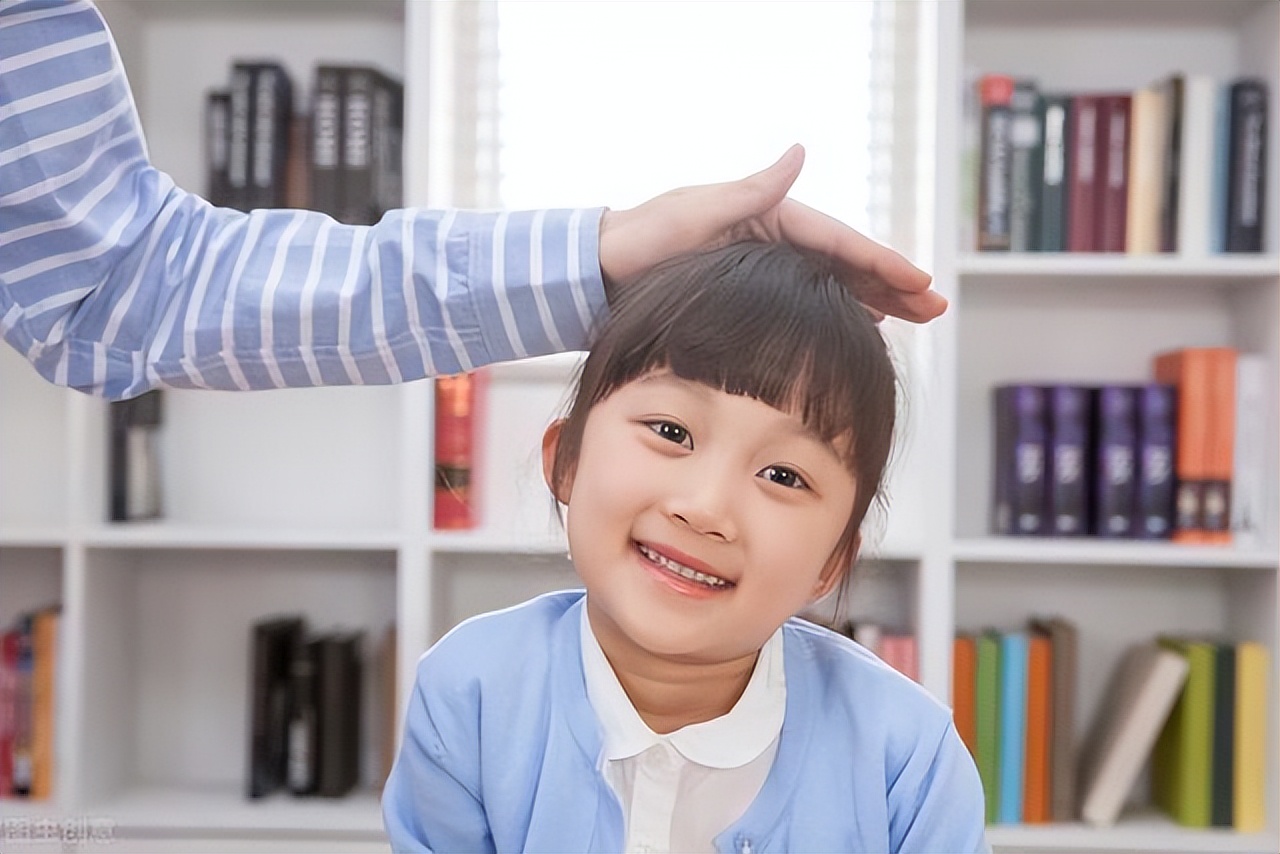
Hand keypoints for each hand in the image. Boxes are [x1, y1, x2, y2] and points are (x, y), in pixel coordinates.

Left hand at [598, 144, 945, 322]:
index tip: (920, 284)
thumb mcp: (697, 212)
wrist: (600, 271)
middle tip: (936, 309)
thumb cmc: (643, 240)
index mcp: (768, 215)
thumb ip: (753, 190)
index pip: (838, 241)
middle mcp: (772, 237)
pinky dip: (839, 310)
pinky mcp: (750, 291)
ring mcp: (764, 265)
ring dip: (875, 300)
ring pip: (833, 284)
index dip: (882, 264)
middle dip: (893, 285)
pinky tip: (862, 325)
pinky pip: (808, 301)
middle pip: (845, 263)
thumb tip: (800, 152)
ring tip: (914, 320)